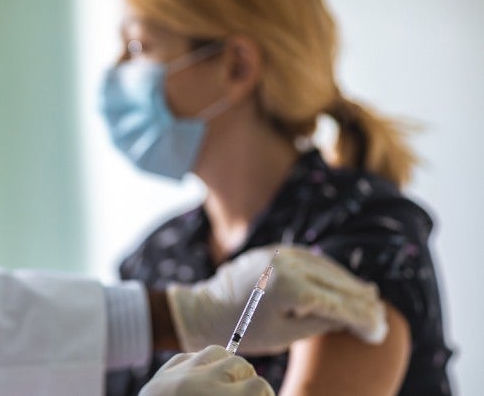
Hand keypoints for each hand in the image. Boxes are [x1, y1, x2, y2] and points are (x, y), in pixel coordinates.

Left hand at [140, 345, 273, 395]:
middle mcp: (202, 382)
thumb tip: (259, 393)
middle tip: (244, 395)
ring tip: (225, 383)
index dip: (265, 395)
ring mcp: (180, 373)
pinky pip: (189, 356)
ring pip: (216, 351)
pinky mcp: (162, 373)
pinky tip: (200, 380)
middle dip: (247, 380)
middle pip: (241, 364)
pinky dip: (198, 365)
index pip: (259, 386)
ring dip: (225, 365)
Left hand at [166, 245, 386, 354]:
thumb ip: (320, 322)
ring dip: (349, 284)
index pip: (339, 304)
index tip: (378, 332)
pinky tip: (342, 282)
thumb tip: (353, 316)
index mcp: (290, 289)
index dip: (362, 319)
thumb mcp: (285, 335)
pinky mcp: (275, 250)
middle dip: (361, 302)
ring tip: (369, 299)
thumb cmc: (243, 330)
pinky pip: (311, 259)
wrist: (205, 309)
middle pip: (337, 283)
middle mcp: (288, 265)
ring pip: (327, 268)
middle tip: (380, 317)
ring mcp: (281, 254)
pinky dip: (330, 272)